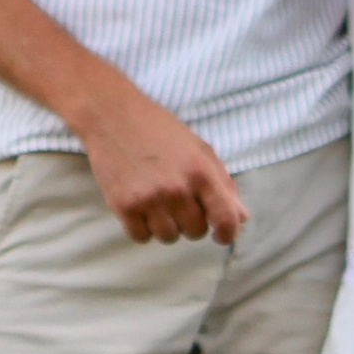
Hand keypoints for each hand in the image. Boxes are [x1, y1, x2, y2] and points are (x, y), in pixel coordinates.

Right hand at [77, 86, 246, 245]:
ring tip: (158, 201)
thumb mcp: (199, 149)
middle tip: (177, 199)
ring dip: (166, 225)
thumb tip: (241, 218)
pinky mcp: (123, 206)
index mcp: (200, 172)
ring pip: (168, 237)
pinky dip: (143, 228)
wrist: (112, 115)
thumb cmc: (159, 130)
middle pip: (195, 232)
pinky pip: (142, 237)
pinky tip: (141, 206)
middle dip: (190, 221)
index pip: (225, 219)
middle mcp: (176, 189)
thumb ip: (223, 184)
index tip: (221, 235)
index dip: (227, 233)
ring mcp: (149, 199)